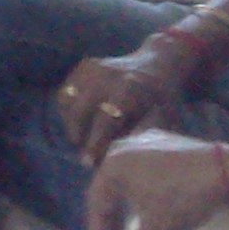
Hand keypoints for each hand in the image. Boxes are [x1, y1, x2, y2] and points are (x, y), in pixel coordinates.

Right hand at [59, 45, 188, 164]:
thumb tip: (116, 163)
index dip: (96, 142)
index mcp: (131, 88)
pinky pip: (65, 95)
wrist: (158, 66)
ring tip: (82, 142)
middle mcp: (107, 74)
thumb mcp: (162, 121)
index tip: (90, 163)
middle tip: (83, 159)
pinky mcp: (83, 67)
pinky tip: (81, 126)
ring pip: (68, 103)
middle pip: (81, 111)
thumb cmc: (163, 104)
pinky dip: (68, 113)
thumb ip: (140, 138)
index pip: (106, 119)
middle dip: (79, 136)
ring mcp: (92, 68)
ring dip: (72, 126)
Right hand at [86, 131, 228, 229]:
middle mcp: (120, 150)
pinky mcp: (161, 140)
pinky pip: (142, 165)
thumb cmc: (181, 197)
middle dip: (112, 216)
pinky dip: (141, 184)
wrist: (221, 170)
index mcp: (111, 167)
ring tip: (133, 218)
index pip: (97, 204)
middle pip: (108, 187)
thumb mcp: (158, 229)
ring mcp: (141, 141)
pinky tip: (152, 194)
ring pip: (125, 175)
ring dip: (126, 199)